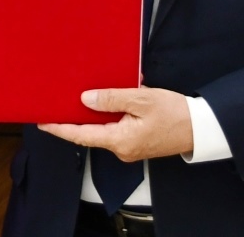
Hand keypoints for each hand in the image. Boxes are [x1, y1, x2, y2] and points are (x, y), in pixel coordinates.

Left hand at [37, 87, 194, 161]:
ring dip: (96, 112)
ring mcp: (129, 147)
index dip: (60, 128)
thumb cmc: (175, 113)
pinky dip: (112, 113)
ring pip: (105, 128)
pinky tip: (113, 97)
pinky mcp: (137, 142)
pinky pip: (118, 127)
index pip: (81, 135)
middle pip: (91, 132)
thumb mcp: (142, 100)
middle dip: (76, 117)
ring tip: (83, 94)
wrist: (201, 127)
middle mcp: (121, 148)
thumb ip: (112, 98)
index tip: (42, 122)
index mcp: (120, 140)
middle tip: (58, 101)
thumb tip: (86, 99)